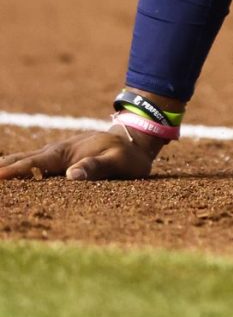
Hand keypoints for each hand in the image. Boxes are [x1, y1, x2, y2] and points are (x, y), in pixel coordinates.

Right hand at [0, 128, 160, 181]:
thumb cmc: (127, 154)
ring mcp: (56, 156)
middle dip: (3, 168)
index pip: (34, 163)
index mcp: (66, 153)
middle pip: (23, 160)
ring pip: (26, 161)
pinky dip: (17, 169)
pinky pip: (33, 165)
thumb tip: (71, 176)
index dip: (14, 170)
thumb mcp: (118, 161)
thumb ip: (96, 166)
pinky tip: (8, 177)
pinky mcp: (59, 160)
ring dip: (8, 168)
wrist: (134, 139)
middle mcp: (56, 152)